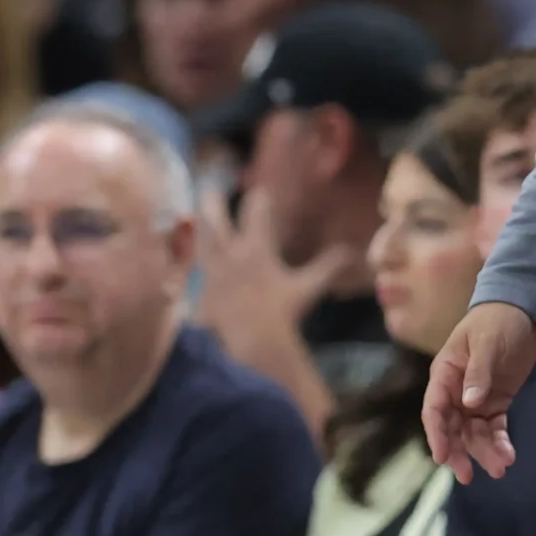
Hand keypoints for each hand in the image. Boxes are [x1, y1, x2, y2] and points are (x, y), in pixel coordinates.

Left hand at [196, 187, 339, 344]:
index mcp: (256, 247)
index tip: (261, 192)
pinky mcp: (195, 290)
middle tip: (211, 191)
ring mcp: (208, 271)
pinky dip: (184, 262)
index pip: (257, 209)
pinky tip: (183, 260)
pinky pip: (185, 270)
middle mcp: (228, 253)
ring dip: (197, 226)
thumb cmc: (280, 314)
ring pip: (197, 238)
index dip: (259, 197)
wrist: (248, 344)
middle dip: (213, 200)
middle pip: (213, 216)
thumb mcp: (307, 289)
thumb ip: (328, 267)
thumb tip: (352, 251)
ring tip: (194, 217)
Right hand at [424, 302, 535, 481]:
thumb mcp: (486, 343)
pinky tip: (508, 454)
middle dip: (459, 452)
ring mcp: (475, 399)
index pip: (434, 409)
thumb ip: (478, 373)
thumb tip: (469, 403)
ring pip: (474, 433)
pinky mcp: (495, 403)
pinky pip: (494, 428)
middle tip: (467, 476)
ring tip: (500, 467)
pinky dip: (499, 442)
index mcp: (445, 374)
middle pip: (452, 428)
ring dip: (484, 452)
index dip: (436, 434)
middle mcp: (455, 391)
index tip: (442, 457)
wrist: (521, 311)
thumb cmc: (497, 321)